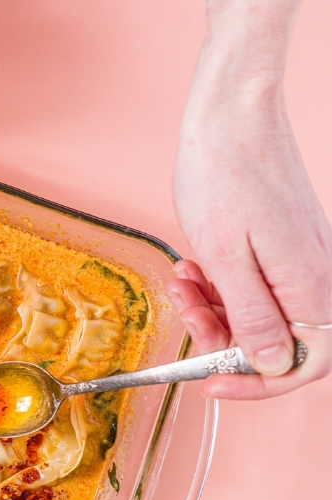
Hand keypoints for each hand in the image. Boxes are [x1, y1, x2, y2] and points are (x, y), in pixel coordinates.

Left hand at [170, 2, 331, 399]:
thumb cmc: (225, 174)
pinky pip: (257, 288)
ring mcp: (301, 263)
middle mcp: (315, 278)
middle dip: (224, 342)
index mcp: (310, 287)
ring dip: (216, 313)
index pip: (301, 367)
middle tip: (189, 317)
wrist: (231, 112)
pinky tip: (195, 270)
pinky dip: (222, 289)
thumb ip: (252, 319)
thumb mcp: (227, 261)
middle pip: (277, 346)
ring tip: (185, 284)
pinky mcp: (285, 249)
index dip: (257, 385)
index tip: (213, 382)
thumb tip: (270, 365)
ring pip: (260, 317)